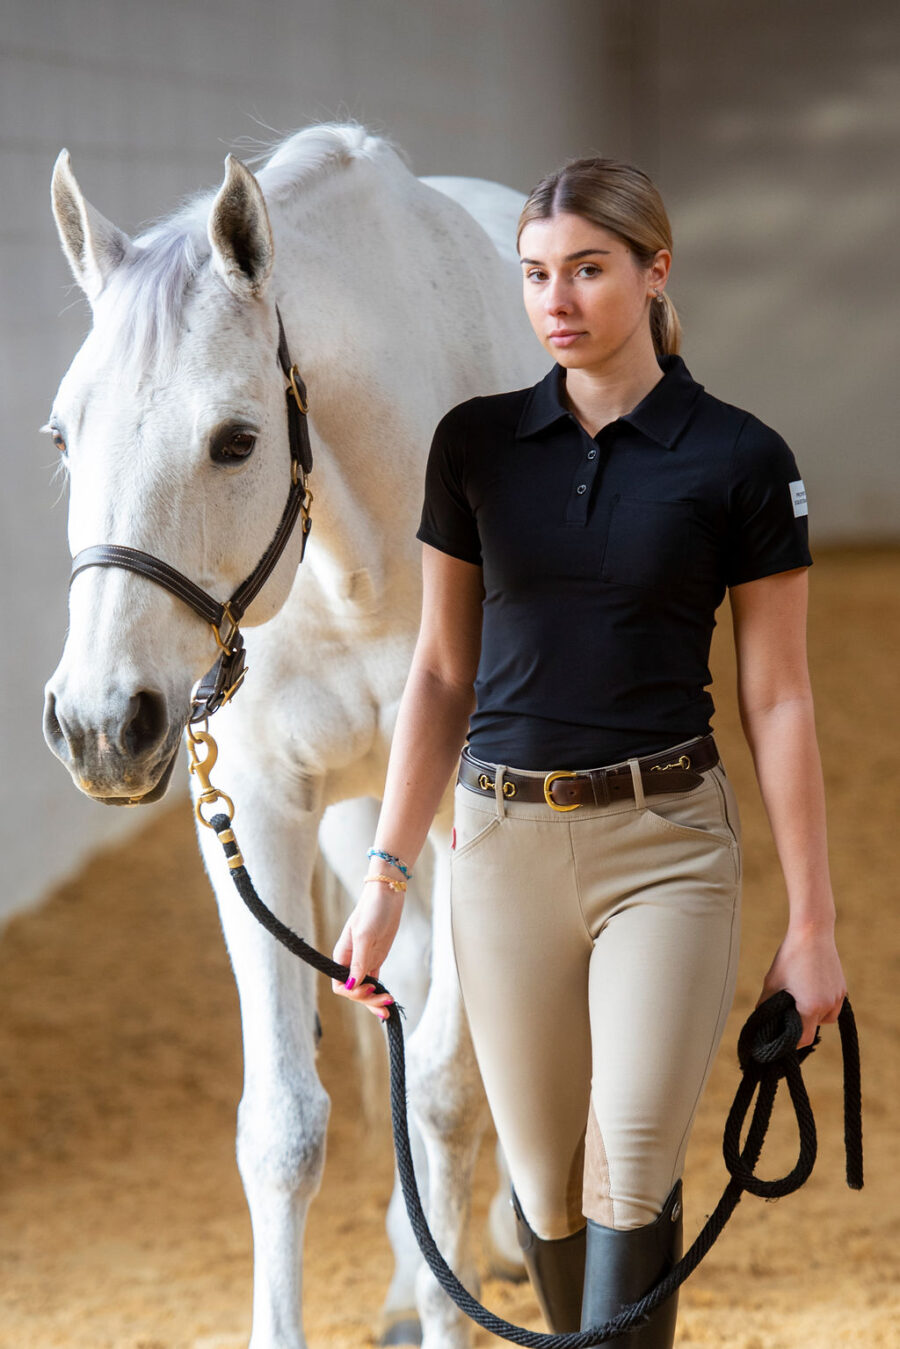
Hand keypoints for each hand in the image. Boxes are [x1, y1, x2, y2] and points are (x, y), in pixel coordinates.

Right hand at [331, 879, 403, 1019]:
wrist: (387, 894)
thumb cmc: (372, 910)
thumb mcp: (365, 936)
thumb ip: (358, 962)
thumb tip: (350, 986)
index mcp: (342, 956)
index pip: (339, 985)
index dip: (352, 993)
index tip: (369, 988)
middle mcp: (351, 961)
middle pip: (353, 990)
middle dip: (367, 1000)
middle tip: (385, 1003)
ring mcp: (364, 960)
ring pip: (364, 989)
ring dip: (374, 1001)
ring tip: (388, 1010)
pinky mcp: (376, 958)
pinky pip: (374, 981)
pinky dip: (378, 992)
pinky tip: (386, 1001)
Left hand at [756, 922, 846, 1048]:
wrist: (813, 933)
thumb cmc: (790, 957)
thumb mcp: (772, 982)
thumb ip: (765, 1006)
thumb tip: (759, 1021)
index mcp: (810, 1007)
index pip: (802, 1040)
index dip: (790, 1042)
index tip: (781, 1036)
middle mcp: (828, 1006)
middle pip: (812, 1029)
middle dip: (799, 1024)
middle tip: (786, 1013)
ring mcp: (838, 998)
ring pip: (824, 1019)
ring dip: (811, 1015)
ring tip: (798, 997)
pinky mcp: (842, 990)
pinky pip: (831, 1007)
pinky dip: (821, 1004)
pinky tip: (809, 990)